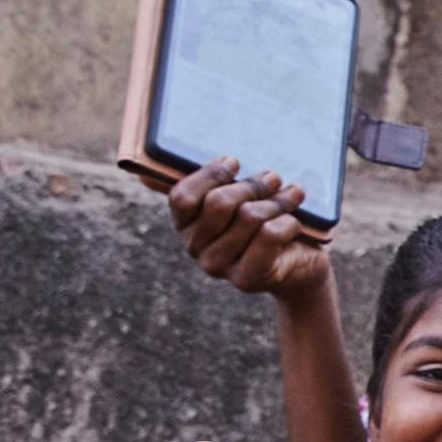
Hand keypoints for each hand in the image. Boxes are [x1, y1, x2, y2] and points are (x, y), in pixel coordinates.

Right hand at [167, 158, 330, 298]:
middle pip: (219, 203)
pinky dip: (288, 221)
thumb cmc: (266, 222)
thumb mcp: (239, 198)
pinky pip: (269, 235)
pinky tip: (294, 222)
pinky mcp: (246, 279)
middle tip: (273, 177)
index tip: (234, 162)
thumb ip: (203, 183)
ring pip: (249, 216)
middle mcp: (195, 248)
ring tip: (293, 195)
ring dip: (278, 201)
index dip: (210, 175)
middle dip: (252, 185)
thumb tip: (142, 174)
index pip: (183, 197)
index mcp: (185, 223)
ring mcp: (218, 266)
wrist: (299, 266)